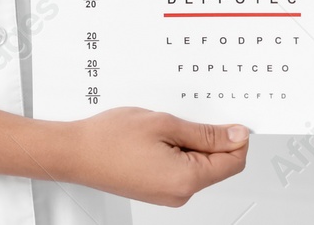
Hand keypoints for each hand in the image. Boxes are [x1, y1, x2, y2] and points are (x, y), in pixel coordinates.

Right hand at [58, 107, 250, 206]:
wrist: (76, 153)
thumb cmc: (110, 139)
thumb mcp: (164, 124)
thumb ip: (206, 133)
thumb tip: (236, 136)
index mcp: (187, 178)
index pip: (233, 162)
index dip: (237, 138)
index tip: (231, 121)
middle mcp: (180, 193)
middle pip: (217, 165)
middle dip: (209, 138)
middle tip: (183, 118)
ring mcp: (168, 195)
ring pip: (198, 166)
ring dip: (190, 143)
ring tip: (162, 127)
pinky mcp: (157, 191)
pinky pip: (181, 170)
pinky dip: (176, 152)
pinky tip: (156, 138)